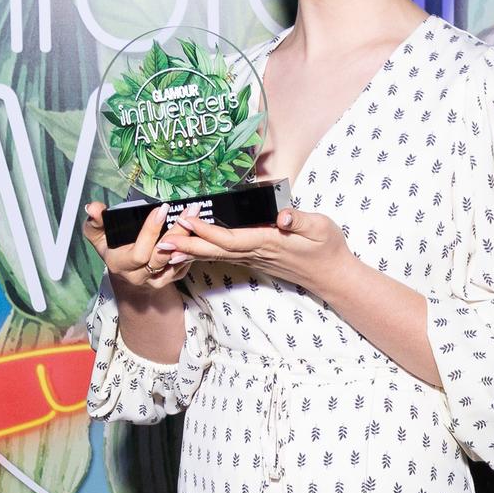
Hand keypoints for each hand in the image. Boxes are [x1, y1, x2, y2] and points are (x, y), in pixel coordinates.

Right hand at [81, 196, 195, 293]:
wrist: (125, 274)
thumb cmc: (112, 250)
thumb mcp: (98, 236)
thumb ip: (96, 221)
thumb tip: (93, 208)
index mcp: (121, 265)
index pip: (138, 253)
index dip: (150, 232)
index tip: (161, 209)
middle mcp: (139, 276)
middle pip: (162, 257)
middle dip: (177, 232)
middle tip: (189, 210)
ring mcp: (155, 280)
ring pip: (175, 260)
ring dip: (188, 238)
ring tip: (196, 216)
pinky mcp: (169, 279)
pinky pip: (184, 265)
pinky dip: (191, 249)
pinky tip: (198, 231)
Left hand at [154, 202, 351, 296]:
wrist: (332, 276)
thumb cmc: (328, 249)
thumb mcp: (321, 228)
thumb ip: (300, 221)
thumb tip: (284, 216)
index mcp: (269, 242)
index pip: (231, 238)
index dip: (207, 232)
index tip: (187, 222)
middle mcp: (257, 253)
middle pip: (216, 251)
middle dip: (188, 247)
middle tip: (161, 242)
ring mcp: (255, 259)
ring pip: (217, 255)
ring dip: (191, 252)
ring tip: (166, 249)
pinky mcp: (256, 259)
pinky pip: (225, 257)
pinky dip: (204, 254)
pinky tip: (190, 253)